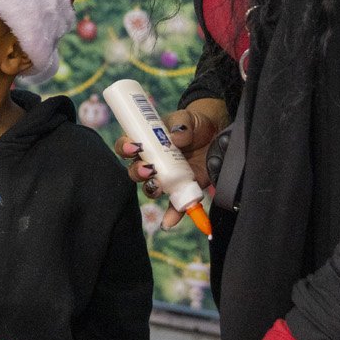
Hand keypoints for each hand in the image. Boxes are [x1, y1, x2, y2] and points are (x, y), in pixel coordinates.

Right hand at [115, 96, 227, 228]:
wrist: (214, 132)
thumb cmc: (192, 123)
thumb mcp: (186, 117)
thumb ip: (181, 123)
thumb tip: (177, 136)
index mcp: (145, 142)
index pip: (126, 147)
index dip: (124, 148)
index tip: (134, 147)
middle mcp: (151, 162)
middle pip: (134, 171)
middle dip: (137, 172)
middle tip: (148, 169)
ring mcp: (166, 177)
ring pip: (150, 188)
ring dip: (151, 189)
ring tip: (159, 185)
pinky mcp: (181, 188)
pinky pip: (174, 205)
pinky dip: (172, 215)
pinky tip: (170, 221)